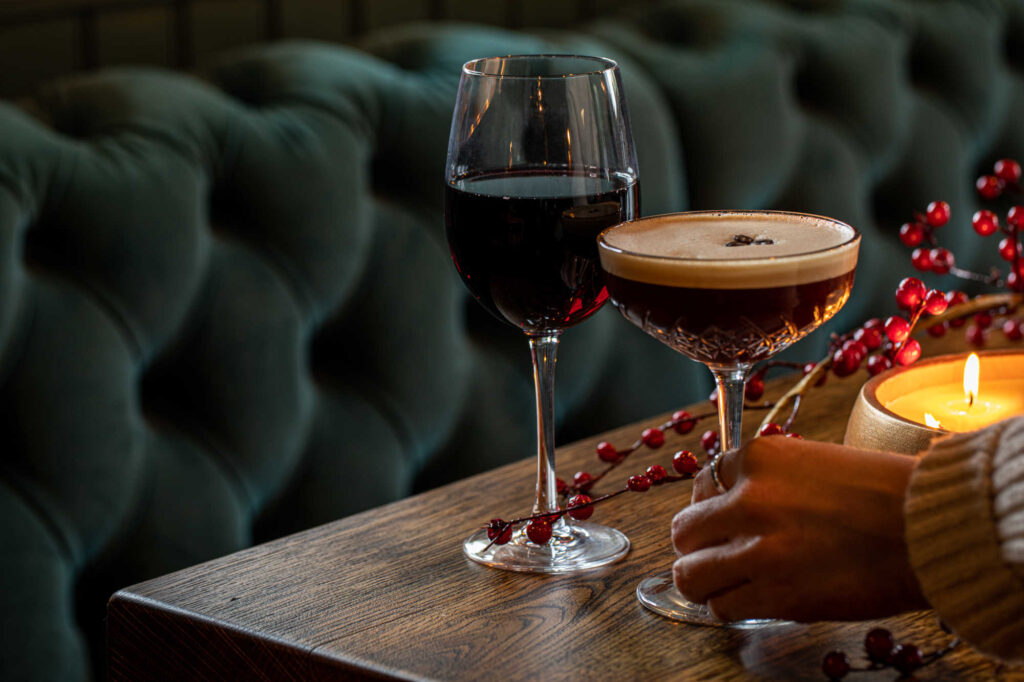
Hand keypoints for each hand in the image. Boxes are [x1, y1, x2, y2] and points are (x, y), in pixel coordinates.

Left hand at [672, 436, 927, 621]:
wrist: (928, 526)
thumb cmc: (883, 492)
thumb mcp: (813, 461)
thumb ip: (766, 479)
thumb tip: (724, 501)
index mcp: (759, 457)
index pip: (705, 480)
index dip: (715, 502)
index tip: (731, 515)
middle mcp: (749, 499)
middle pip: (684, 529)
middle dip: (698, 543)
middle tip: (717, 552)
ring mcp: (758, 548)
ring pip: (689, 574)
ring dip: (703, 579)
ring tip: (722, 581)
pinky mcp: (774, 592)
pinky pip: (722, 606)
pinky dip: (730, 606)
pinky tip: (751, 598)